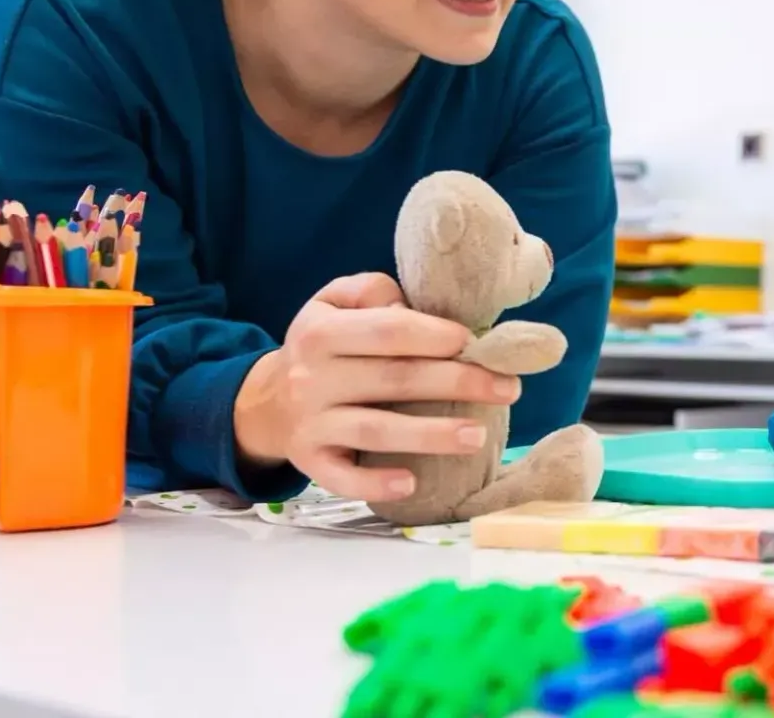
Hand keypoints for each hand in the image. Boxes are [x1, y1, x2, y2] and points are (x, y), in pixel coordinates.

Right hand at [232, 272, 521, 502]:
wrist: (266, 401)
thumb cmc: (322, 346)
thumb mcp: (333, 302)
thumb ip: (373, 292)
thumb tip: (415, 309)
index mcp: (320, 332)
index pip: (388, 331)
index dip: (436, 336)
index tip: (477, 342)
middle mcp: (311, 378)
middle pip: (394, 379)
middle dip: (456, 382)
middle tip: (508, 388)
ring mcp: (310, 423)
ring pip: (375, 430)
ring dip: (430, 435)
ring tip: (478, 436)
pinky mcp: (310, 462)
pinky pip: (342, 477)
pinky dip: (376, 482)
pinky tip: (413, 482)